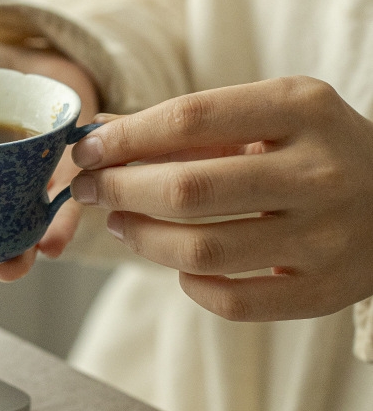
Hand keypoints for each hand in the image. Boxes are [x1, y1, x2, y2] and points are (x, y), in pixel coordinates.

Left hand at [70, 77, 372, 320]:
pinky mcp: (324, 291)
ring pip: (202, 250)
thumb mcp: (272, 115)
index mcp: (304, 109)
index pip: (191, 118)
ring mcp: (326, 237)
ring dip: (142, 237)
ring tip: (121, 222)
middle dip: (118, 189)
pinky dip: (190, 284)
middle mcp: (320, 171)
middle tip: (87, 189)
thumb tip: (100, 135)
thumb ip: (192, 125)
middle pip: (188, 189)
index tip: (84, 149)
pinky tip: (179, 265)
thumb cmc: (317, 149)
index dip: (124, 137)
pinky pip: (233, 301)